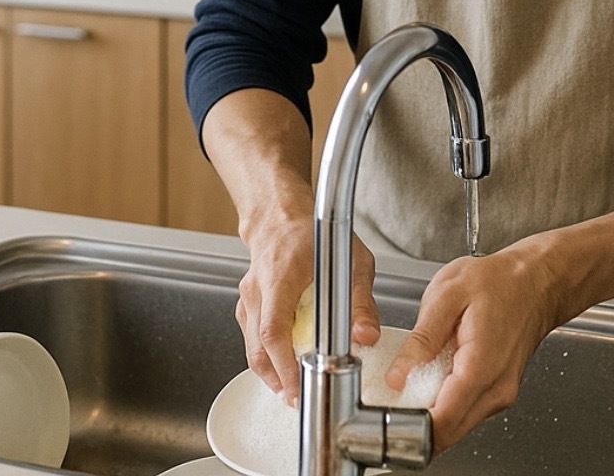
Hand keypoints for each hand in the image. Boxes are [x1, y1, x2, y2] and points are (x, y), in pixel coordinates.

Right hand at [237, 209, 379, 404]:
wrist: (280, 215)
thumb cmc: (313, 234)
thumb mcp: (352, 261)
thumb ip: (361, 301)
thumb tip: (366, 336)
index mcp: (279, 278)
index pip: (273, 331)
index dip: (283, 366)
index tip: (297, 388)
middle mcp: (257, 290)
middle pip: (257, 347)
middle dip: (276, 379)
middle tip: (298, 399)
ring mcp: (248, 297)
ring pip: (252, 346)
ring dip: (271, 371)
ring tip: (293, 388)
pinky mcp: (248, 303)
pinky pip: (252, 336)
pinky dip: (267, 355)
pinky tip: (284, 365)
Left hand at [384, 243, 564, 449]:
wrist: (536, 282)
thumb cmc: (498, 282)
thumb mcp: (448, 295)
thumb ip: (422, 339)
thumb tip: (397, 377)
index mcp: (480, 367)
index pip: (444, 422)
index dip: (411, 428)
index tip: (388, 416)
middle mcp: (495, 390)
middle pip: (450, 433)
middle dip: (416, 427)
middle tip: (390, 403)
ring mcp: (500, 395)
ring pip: (458, 426)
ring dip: (431, 416)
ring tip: (408, 387)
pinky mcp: (498, 392)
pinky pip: (467, 411)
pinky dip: (445, 404)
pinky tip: (432, 381)